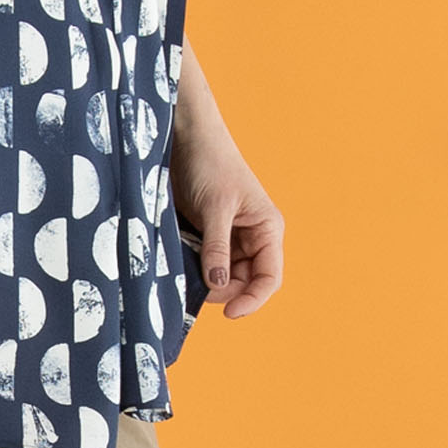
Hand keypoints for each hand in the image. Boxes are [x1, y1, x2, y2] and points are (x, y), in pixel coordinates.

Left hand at [173, 124, 284, 320]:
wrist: (185, 135)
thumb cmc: (210, 162)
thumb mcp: (215, 207)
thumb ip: (217, 248)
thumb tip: (218, 285)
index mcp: (266, 229)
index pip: (269, 277)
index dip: (252, 299)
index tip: (229, 313)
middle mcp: (251, 237)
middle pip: (242, 281)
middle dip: (221, 289)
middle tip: (193, 286)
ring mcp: (228, 237)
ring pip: (220, 275)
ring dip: (203, 279)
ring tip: (184, 269)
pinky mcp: (206, 234)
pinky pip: (202, 262)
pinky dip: (192, 267)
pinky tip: (179, 262)